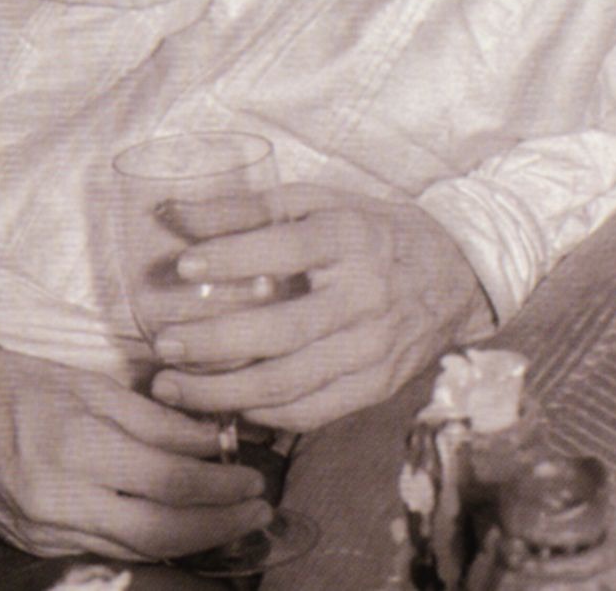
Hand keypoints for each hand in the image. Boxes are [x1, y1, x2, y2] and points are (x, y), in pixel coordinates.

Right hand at [0, 334, 271, 560]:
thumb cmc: (10, 380)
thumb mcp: (83, 382)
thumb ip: (150, 417)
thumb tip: (210, 439)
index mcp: (75, 442)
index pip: (169, 479)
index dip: (220, 484)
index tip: (252, 475)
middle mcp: (62, 495)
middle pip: (163, 527)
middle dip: (219, 522)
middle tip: (256, 507)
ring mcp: (47, 529)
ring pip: (138, 548)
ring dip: (193, 539)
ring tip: (230, 523)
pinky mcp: (35, 545)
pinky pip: (107, 550)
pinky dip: (148, 542)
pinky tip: (174, 529)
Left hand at [147, 185, 493, 430]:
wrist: (453, 273)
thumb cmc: (364, 229)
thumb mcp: (313, 201)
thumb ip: (242, 208)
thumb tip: (171, 213)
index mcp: (347, 238)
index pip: (285, 249)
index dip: (231, 257)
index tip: (182, 265)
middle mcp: (363, 297)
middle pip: (282, 330)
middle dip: (213, 344)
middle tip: (163, 344)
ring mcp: (372, 349)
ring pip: (291, 382)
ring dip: (224, 392)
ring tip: (172, 386)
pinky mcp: (377, 386)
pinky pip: (314, 410)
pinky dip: (264, 413)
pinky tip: (224, 406)